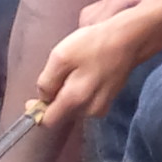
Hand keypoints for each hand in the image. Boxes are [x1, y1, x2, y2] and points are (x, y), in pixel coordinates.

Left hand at [36, 11, 147, 127]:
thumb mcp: (60, 57)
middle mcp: (89, 110)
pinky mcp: (109, 100)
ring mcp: (102, 106)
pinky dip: (82, 92)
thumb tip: (43, 98)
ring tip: (76, 70)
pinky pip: (87, 102)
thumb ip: (47, 82)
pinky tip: (87, 73)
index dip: (37, 111)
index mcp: (74, 100)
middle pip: (62, 114)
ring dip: (69, 95)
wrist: (128, 39)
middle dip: (55, 99)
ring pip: (74, 108)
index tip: (33, 99)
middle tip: (59, 74)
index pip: (48, 121)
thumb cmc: (93, 44)